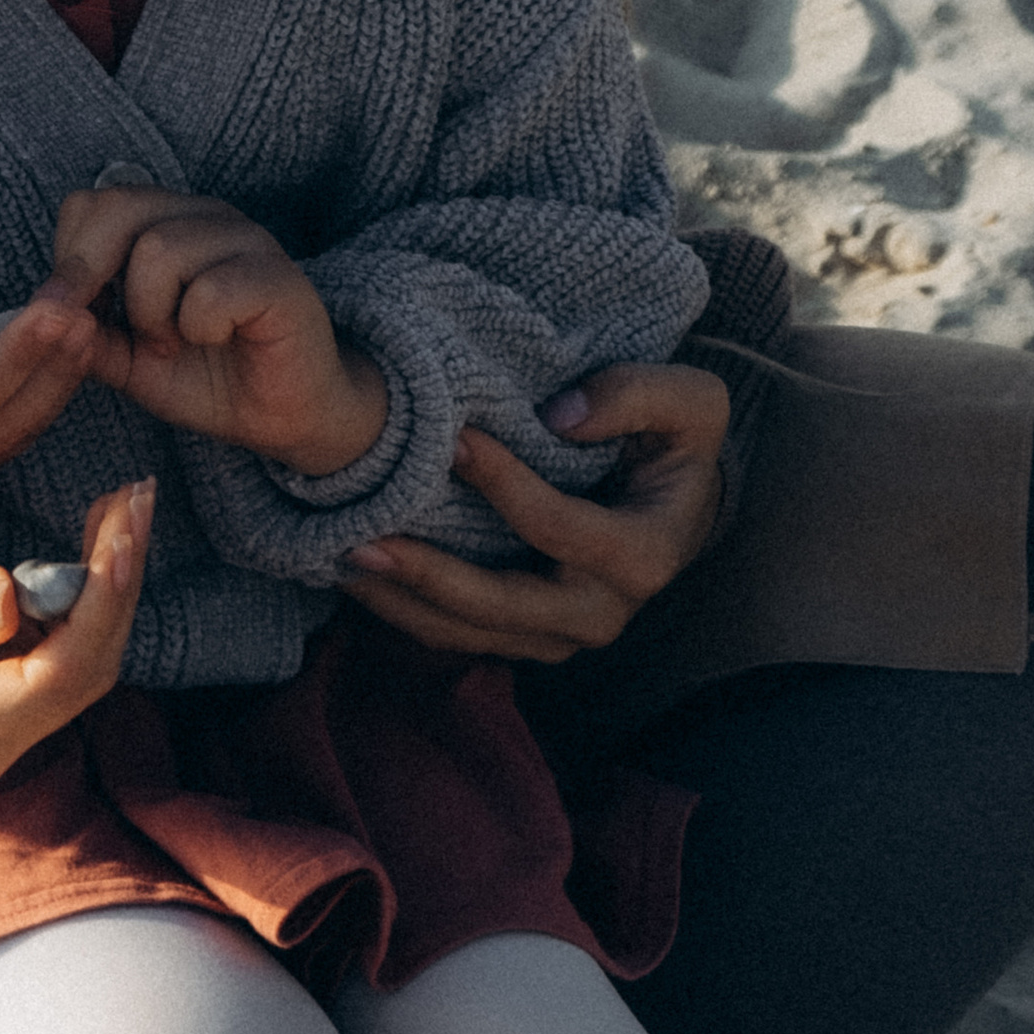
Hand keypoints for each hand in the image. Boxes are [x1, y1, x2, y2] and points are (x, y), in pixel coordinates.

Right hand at [0, 482, 155, 787]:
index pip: (54, 677)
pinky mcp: (3, 712)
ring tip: (124, 507)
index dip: (101, 603)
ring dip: (109, 586)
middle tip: (136, 499)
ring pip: (84, 666)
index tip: (124, 530)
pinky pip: (65, 658)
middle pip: (84, 674)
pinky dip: (86, 599)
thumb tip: (14, 601)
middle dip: (117, 584)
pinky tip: (97, 542)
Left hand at [54, 183, 388, 475]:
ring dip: (151, 312)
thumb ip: (88, 335)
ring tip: (172, 343)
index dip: (70, 258)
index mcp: (165, 225)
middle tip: (108, 328)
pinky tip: (214, 340)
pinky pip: (211, 290)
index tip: (78, 313)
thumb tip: (42, 315)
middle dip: (92, 275)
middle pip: (118, 207)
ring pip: (160, 248)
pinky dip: (198, 327)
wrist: (285, 414)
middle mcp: (204, 218)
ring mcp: (244, 241)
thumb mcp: (129, 362)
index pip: (92, 204)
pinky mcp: (278, 279)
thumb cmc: (209, 377)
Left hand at [336, 362, 730, 663]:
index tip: (453, 438)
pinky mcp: (525, 640)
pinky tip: (358, 573)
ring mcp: (559, 636)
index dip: (505, 486)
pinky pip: (457, 636)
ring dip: (403, 601)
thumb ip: (638, 394)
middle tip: (363, 540)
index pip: (559, 526)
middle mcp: (602, 612)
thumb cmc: (675, 445)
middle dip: (430, 576)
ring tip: (342, 559)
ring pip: (469, 633)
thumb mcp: (691, 402)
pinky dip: (407, 609)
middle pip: (502, 605)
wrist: (676, 505)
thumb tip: (561, 416)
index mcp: (644, 557)